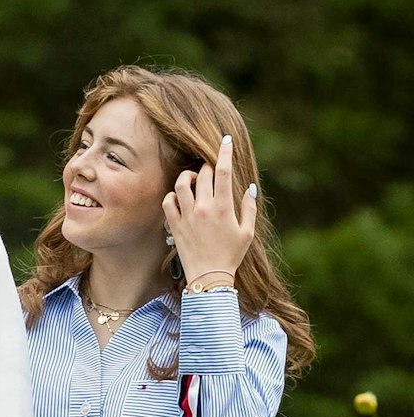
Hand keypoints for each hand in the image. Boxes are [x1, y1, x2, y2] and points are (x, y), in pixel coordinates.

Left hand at [162, 132, 257, 282]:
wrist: (209, 276)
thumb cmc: (231, 254)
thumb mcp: (247, 231)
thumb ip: (249, 207)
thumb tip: (249, 187)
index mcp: (224, 207)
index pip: (223, 171)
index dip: (224, 152)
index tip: (225, 140)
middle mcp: (203, 208)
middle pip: (202, 174)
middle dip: (207, 165)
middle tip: (210, 168)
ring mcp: (186, 215)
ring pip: (181, 184)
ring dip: (187, 176)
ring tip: (193, 179)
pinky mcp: (173, 224)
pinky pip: (167, 201)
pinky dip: (172, 195)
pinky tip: (179, 196)